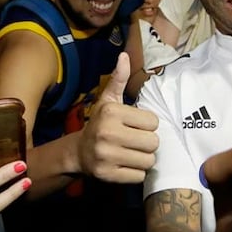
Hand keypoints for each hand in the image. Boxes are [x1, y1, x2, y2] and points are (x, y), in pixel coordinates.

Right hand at [79, 52, 158, 182]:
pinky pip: (139, 176)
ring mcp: (107, 156)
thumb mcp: (108, 100)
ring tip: (131, 153)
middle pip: (153, 142)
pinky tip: (125, 165)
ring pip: (148, 161)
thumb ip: (119, 79)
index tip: (135, 126)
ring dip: (143, 158)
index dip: (147, 125)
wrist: (78, 152)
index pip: (153, 122)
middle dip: (147, 143)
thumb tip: (124, 55)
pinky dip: (136, 172)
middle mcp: (108, 133)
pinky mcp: (108, 175)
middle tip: (135, 141)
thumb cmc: (100, 123)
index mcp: (112, 112)